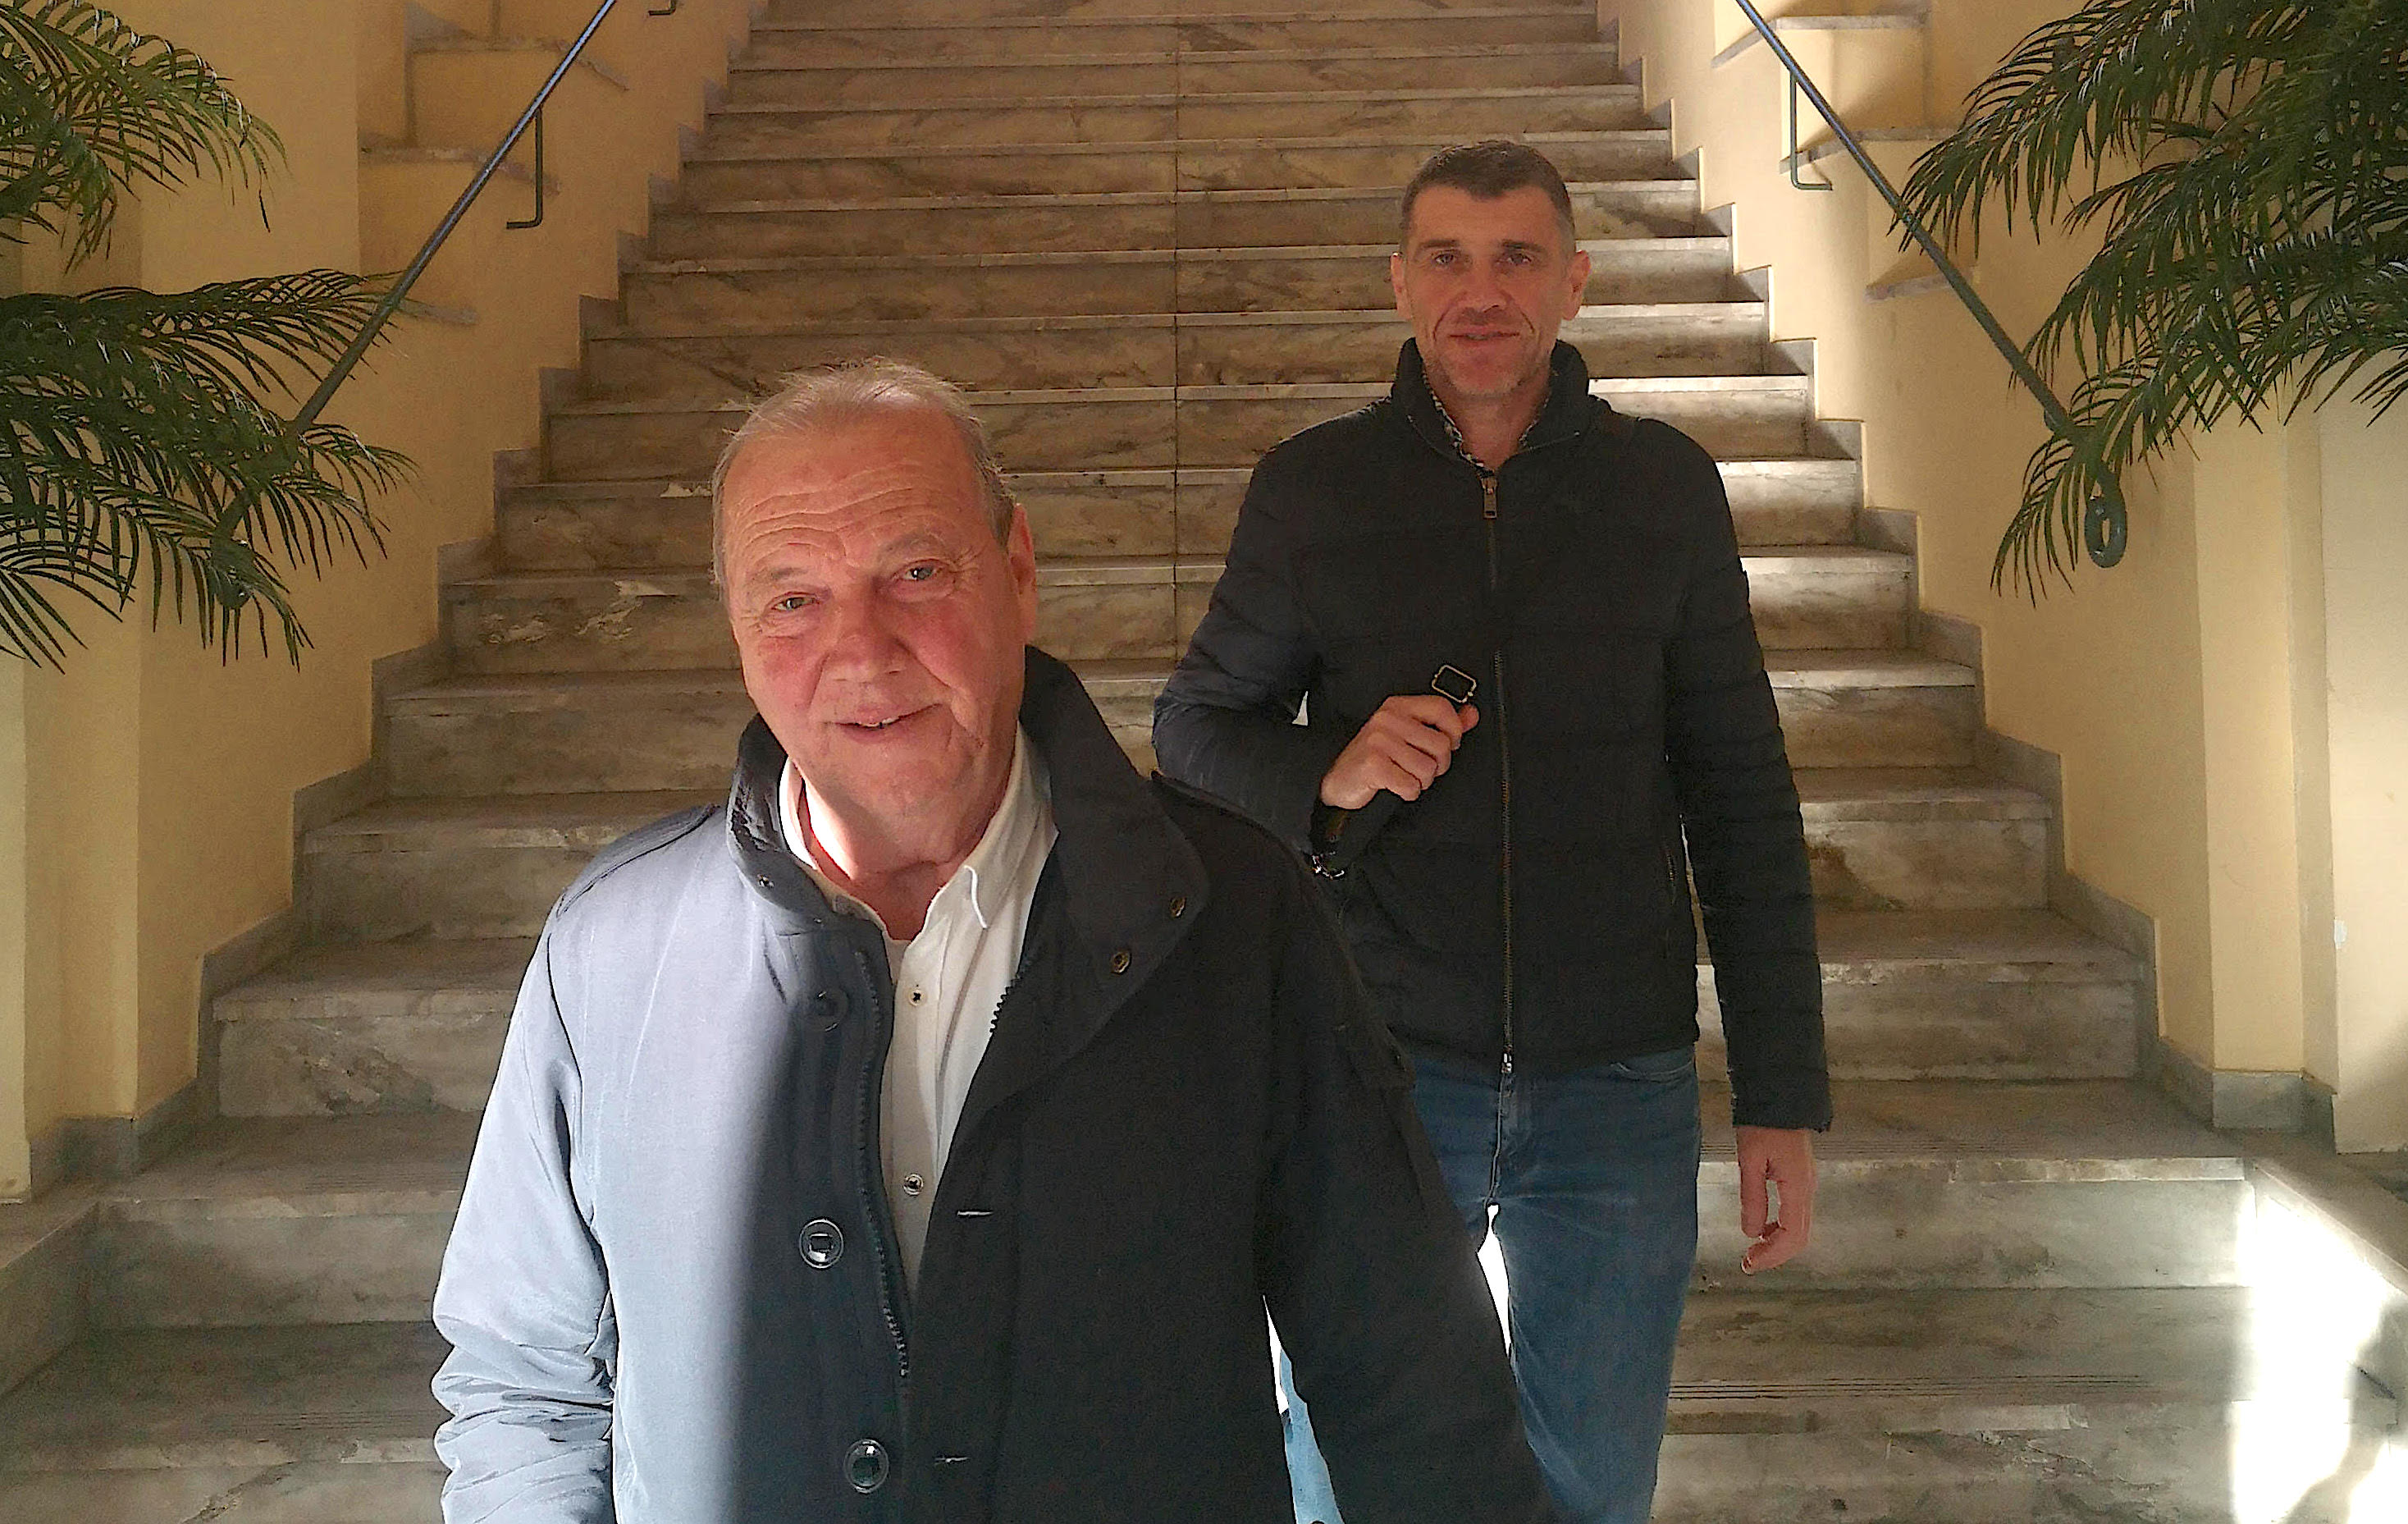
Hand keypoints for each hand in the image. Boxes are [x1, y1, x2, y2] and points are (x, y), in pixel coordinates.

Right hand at [1318, 694, 1478, 809]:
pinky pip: (1410, 785)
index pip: (1441, 708)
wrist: (1338, 780)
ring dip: (1422, 781)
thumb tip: (1471, 714)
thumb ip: (1441, 723)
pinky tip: (1396, 787)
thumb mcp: (1407, 735)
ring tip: (1406, 777)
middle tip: (1422, 768)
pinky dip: (1408, 792)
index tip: (1451, 743)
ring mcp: (1378, 741)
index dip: (1455, 730)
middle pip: (1440, 744)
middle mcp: (1387, 719)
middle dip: (1438, 765)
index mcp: (1398, 706)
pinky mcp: (1373, 765)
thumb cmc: (1374, 757)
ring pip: (1428, 768)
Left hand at [1735, 1126, 1815, 1274]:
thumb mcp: (1750, 1160)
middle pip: (1799, 1237)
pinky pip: (1796, 1213)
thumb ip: (1752, 1197)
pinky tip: (1763, 1228)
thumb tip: (1751, 1233)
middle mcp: (1808, 1189)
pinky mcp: (1801, 1179)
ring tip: (1753, 1250)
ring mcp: (1807, 1184)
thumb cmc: (1763, 1124)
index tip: (1749, 1263)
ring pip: (1799, 1227)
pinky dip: (1781, 1228)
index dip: (1771, 1255)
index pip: (1791, 1235)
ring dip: (1778, 1243)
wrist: (1781, 1097)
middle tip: (1748, 1263)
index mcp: (1798, 1187)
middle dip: (1775, 1255)